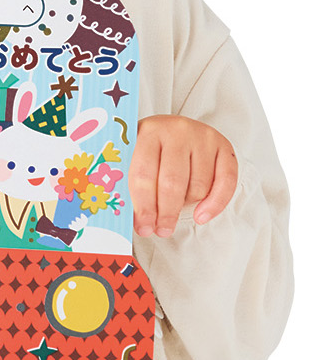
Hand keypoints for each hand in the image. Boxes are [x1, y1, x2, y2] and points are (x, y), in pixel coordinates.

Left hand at [129, 116, 237, 237]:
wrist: (175, 128)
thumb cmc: (152, 149)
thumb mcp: (135, 157)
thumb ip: (133, 183)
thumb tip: (136, 220)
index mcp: (148, 132)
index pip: (144, 175)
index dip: (144, 207)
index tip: (144, 228)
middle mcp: (177, 131)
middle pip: (172, 182)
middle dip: (166, 213)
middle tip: (162, 231)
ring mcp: (203, 137)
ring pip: (198, 186)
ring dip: (187, 206)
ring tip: (175, 210)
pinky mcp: (223, 146)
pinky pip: (226, 182)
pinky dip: (215, 204)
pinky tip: (202, 216)